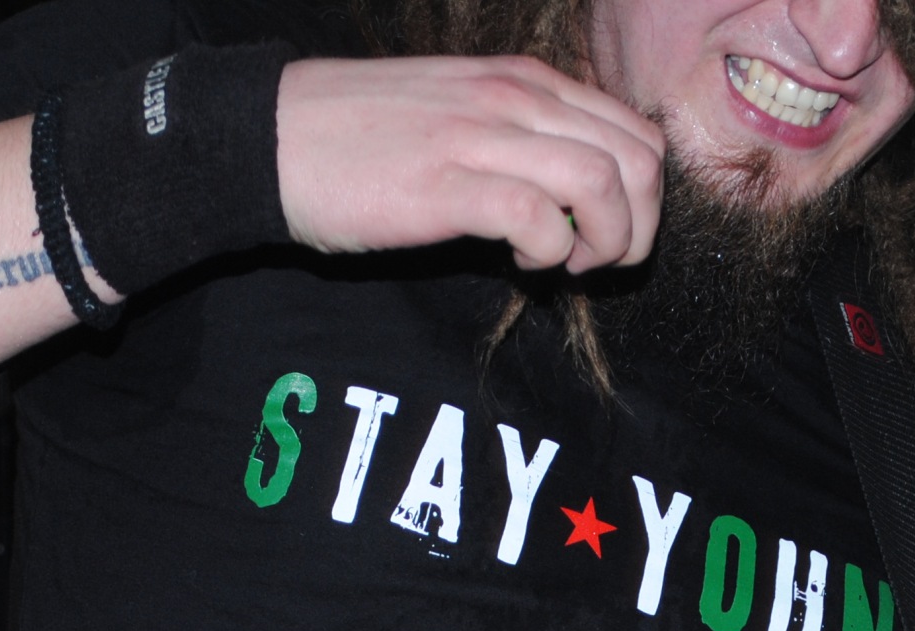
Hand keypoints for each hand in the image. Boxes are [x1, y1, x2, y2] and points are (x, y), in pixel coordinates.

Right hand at [276, 56, 665, 273]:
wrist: (270, 140)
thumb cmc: (357, 137)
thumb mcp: (457, 114)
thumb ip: (517, 137)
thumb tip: (571, 193)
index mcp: (522, 81)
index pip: (633, 130)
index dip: (643, 195)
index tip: (607, 232)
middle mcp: (513, 99)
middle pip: (637, 158)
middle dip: (640, 225)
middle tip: (600, 261)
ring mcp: (481, 137)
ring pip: (603, 183)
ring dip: (606, 242)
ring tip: (568, 266)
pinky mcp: (447, 184)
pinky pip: (540, 216)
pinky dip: (551, 252)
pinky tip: (525, 265)